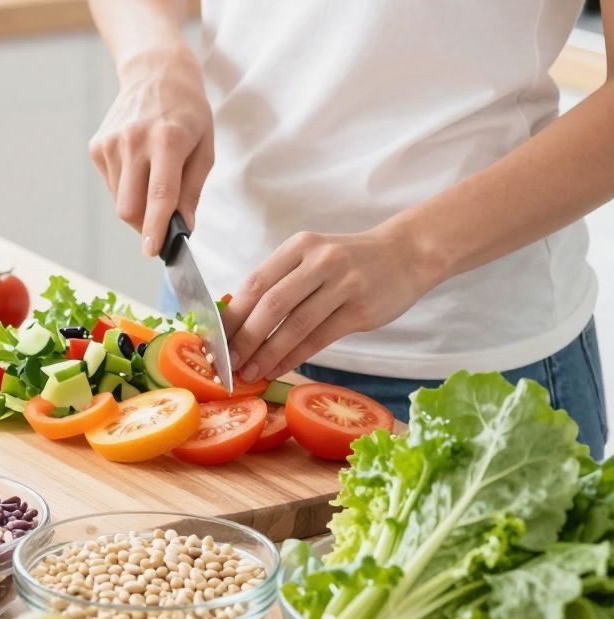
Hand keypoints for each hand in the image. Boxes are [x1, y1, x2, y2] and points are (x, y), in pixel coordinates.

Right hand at [89, 43, 213, 257]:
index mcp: (167, 140)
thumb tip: (184, 227)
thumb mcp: (204, 147)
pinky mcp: (97, 146)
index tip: (153, 252)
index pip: (159, 195)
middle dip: (146, 225)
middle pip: (130, 207)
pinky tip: (139, 165)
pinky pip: (111, 186)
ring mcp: (111, 143)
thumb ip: (193, 189)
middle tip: (163, 221)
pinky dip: (126, 188)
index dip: (156, 228)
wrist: (155, 73)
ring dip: (138, 205)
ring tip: (153, 178)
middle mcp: (134, 141)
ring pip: (119, 201)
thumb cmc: (187, 112)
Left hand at [220, 222, 433, 383]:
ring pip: (295, 324)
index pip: (255, 282)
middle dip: (244, 338)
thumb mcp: (313, 257)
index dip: (231, 314)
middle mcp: (319, 261)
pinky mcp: (360, 309)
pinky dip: (294, 357)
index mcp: (299, 246)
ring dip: (267, 353)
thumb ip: (280, 281)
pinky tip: (277, 369)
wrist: (405, 255)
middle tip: (226, 363)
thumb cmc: (349, 262)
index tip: (213, 340)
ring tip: (249, 373)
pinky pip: (319, 338)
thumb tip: (236, 320)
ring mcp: (343, 284)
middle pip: (271, 304)